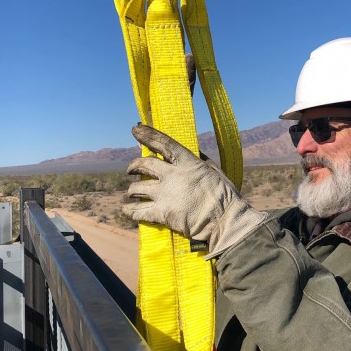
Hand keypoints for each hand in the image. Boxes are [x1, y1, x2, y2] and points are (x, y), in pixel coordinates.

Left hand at [125, 124, 266, 257]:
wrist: (224, 220)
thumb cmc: (224, 195)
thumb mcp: (214, 170)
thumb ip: (198, 160)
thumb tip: (190, 152)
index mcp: (187, 162)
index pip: (163, 143)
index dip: (148, 135)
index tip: (135, 130)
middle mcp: (172, 175)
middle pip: (144, 165)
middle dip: (133, 166)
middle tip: (130, 169)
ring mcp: (165, 194)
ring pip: (137, 189)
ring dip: (131, 191)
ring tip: (131, 193)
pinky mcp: (162, 213)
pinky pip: (138, 212)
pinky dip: (129, 211)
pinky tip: (125, 210)